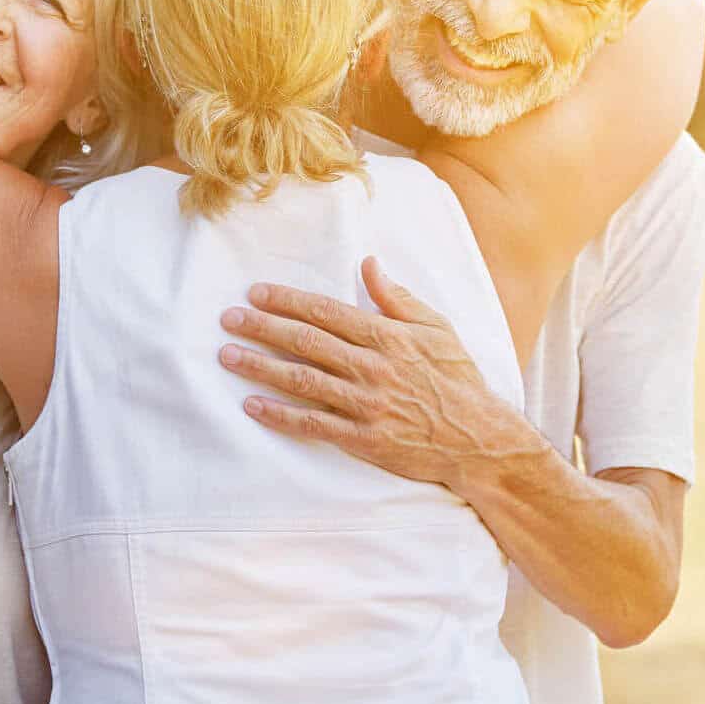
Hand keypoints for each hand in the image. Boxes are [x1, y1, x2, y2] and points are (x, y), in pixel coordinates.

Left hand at [219, 256, 525, 488]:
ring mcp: (365, 404)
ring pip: (302, 380)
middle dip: (263, 328)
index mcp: (388, 336)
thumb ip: (398, 297)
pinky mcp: (362, 438)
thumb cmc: (457, 379)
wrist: (477, 438)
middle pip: (306, 342)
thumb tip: (369, 264)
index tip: (257, 293)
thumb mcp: (437, 327)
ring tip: (227, 356)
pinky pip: (313, 425)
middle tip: (229, 319)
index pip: (326, 312)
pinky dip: (280, 415)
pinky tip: (252, 405)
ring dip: (260, 367)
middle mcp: (372, 367)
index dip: (288, 301)